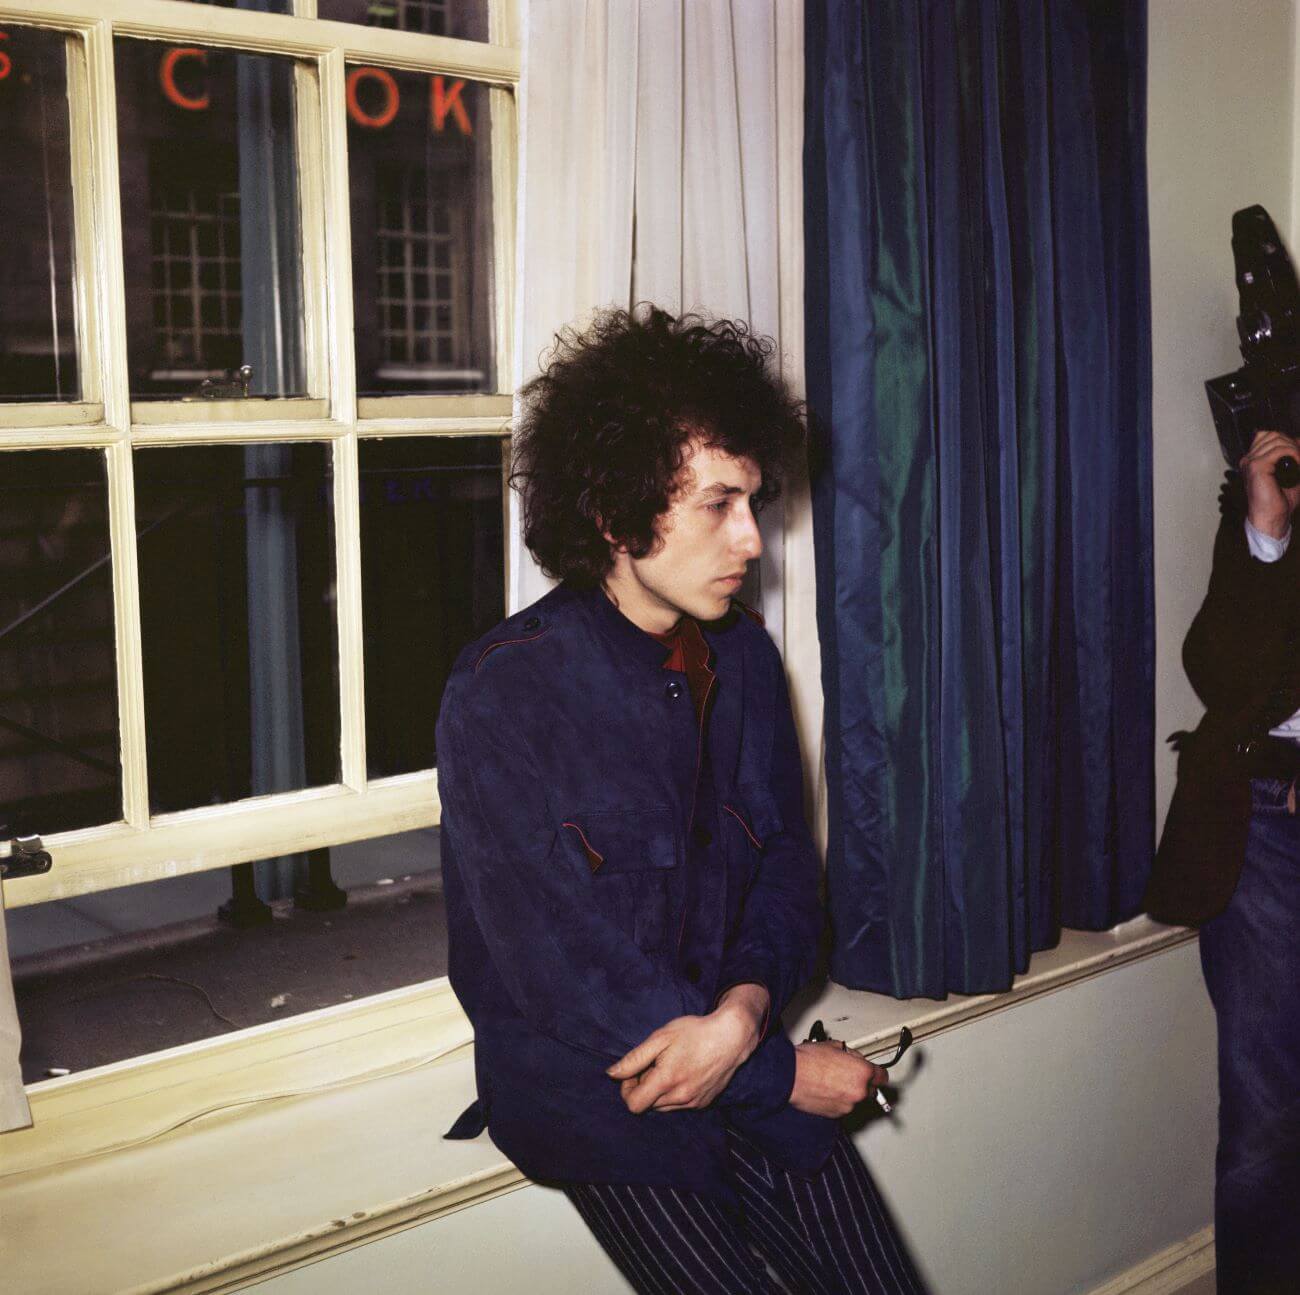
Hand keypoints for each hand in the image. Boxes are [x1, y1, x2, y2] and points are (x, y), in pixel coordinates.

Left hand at [607, 987, 766, 1113]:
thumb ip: (634, 1059)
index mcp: (666, 1081)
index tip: (635, 1072)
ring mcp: (693, 1103)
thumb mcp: (661, 1038)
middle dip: (644, 1087)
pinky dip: (675, 1093)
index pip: (634, 1105)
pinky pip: (679, 1105)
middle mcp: (680, 1098)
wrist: (731, 1037)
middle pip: (647, 1105)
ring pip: (663, 1106)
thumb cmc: (694, 1032)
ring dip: (659, 1091)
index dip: (627, 1089)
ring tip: (670, 1066)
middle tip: (654, 1063)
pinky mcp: (704, 1103)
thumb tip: (611, 1074)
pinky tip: (685, 1072)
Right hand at [790, 1041, 887, 1117]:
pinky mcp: (836, 1115)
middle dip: (863, 1083)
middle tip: (848, 1074)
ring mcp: (848, 1106)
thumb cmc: (808, 1060)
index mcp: (863, 1073)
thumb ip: (852, 1055)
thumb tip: (855, 1059)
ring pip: (856, 1100)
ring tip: (831, 1081)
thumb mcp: (834, 1046)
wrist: (790, 1076)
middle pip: (872, 1090)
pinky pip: (843, 1107)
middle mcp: (859, 1092)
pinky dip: (838, 1101)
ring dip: (849, 1092)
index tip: (873, 1073)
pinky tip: (825, 1090)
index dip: (877, 1072)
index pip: (882, 1076)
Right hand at [1240, 429, 1299, 538]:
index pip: (1266, 436)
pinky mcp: (1256, 467)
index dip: (1285, 440)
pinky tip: (1297, 463)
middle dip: (1291, 442)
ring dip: (1293, 448)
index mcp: (1253, 461)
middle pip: (1272, 435)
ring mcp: (1250, 463)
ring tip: (1299, 461)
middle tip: (1299, 458)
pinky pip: (1279, 450)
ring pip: (1276, 439)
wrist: (1271, 518)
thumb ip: (1292, 456)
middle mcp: (1248, 460)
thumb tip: (1298, 440)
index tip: (1297, 453)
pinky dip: (1293, 453)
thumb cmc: (1278, 501)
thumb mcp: (1289, 473)